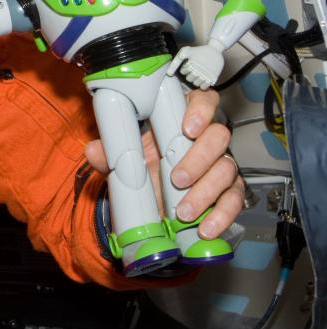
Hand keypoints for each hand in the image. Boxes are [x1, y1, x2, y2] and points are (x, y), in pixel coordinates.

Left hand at [85, 89, 244, 239]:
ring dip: (206, 191)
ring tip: (182, 210)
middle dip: (199, 158)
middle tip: (176, 177)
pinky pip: (234, 200)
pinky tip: (206, 226)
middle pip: (219, 137)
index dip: (201, 110)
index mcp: (184, 119)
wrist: (154, 197)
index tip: (188, 128)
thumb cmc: (146, 165)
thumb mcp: (128, 157)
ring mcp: (222, 164)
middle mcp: (208, 139)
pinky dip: (222, 215)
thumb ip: (111, 153)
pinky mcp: (230, 191)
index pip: (204, 101)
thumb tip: (93, 150)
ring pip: (226, 170)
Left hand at [167, 42, 224, 90]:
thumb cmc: (199, 50)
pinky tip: (202, 80)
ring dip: (195, 80)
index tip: (187, 66)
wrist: (215, 50)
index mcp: (191, 63)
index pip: (183, 72)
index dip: (184, 69)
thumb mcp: (186, 51)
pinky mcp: (213, 77)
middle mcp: (198, 70)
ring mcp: (206, 74)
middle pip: (189, 79)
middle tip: (193, 71)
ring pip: (196, 83)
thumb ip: (177, 61)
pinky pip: (204, 87)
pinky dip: (202, 85)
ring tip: (197, 75)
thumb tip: (169, 73)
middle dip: (189, 75)